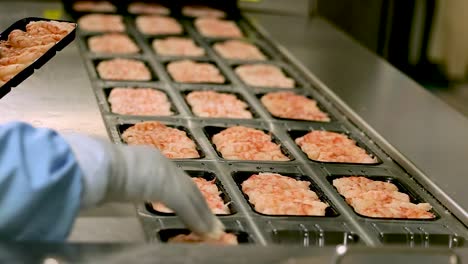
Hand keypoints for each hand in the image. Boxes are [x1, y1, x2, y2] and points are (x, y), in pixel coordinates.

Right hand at [63, 134, 223, 238]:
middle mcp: (161, 162)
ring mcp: (165, 173)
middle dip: (201, 204)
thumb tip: (116, 190)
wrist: (95, 164)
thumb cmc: (95, 169)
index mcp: (148, 158)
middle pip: (188, 185)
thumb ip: (122, 183)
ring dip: (203, 215)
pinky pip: (185, 206)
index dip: (186, 193)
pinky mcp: (166, 187)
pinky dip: (196, 219)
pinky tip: (204, 231)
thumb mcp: (113, 176)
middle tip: (211, 220)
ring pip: (191, 196)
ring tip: (213, 230)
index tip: (194, 204)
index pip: (173, 178)